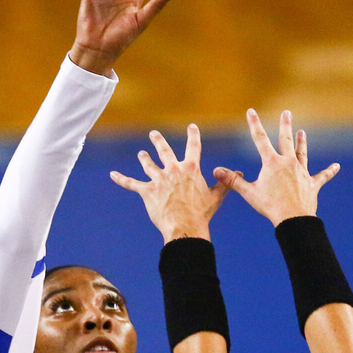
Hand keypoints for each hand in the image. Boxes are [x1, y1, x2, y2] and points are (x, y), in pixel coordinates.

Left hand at [111, 124, 229, 243]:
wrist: (185, 226)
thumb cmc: (201, 213)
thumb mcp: (216, 197)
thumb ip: (225, 183)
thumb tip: (239, 174)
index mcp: (191, 168)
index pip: (193, 146)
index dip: (193, 135)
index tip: (191, 126)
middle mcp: (173, 170)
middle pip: (164, 151)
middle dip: (158, 140)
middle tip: (153, 133)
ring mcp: (158, 180)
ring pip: (148, 165)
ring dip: (144, 159)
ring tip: (141, 154)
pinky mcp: (147, 191)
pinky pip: (131, 183)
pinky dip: (121, 178)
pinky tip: (112, 174)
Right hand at [215, 110, 339, 225]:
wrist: (293, 218)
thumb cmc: (270, 206)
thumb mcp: (249, 193)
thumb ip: (232, 180)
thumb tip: (216, 170)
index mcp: (272, 163)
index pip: (260, 139)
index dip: (254, 124)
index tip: (251, 111)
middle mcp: (288, 163)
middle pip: (286, 140)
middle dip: (285, 125)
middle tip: (286, 112)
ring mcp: (302, 172)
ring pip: (302, 153)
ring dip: (302, 142)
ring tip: (302, 132)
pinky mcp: (312, 184)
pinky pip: (322, 176)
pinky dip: (330, 171)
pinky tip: (337, 166)